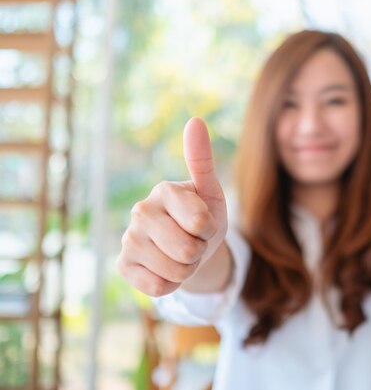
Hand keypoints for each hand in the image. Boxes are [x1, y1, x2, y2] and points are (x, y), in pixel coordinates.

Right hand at [117, 117, 227, 295]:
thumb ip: (202, 159)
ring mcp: (128, 239)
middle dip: (199, 251)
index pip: (202, 224)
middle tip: (193, 240)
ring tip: (181, 254)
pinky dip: (171, 283)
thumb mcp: (210, 190)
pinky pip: (159, 288)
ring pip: (175, 272)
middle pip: (188, 251)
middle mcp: (140, 211)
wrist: (189, 244)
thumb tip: (195, 120)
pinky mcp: (122, 265)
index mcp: (164, 190)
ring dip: (187, 269)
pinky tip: (164, 267)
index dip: (211, 230)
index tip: (204, 222)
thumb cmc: (204, 214)